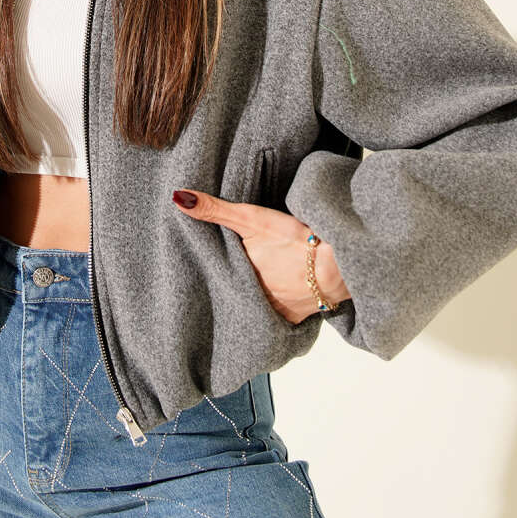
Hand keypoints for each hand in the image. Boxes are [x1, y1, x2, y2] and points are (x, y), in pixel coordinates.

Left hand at [172, 188, 350, 323]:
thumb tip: (178, 198)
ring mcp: (273, 311)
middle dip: (233, 285)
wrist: (338, 266)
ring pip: (256, 306)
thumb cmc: (295, 241)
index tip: (210, 264)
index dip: (217, 266)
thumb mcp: (251, 219)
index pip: (220, 272)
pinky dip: (276, 312)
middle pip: (238, 290)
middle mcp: (252, 299)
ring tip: (250, 290)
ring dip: (254, 299)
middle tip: (230, 277)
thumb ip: (215, 210)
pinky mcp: (294, 318)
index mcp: (237, 276)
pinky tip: (274, 305)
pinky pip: (279, 319)